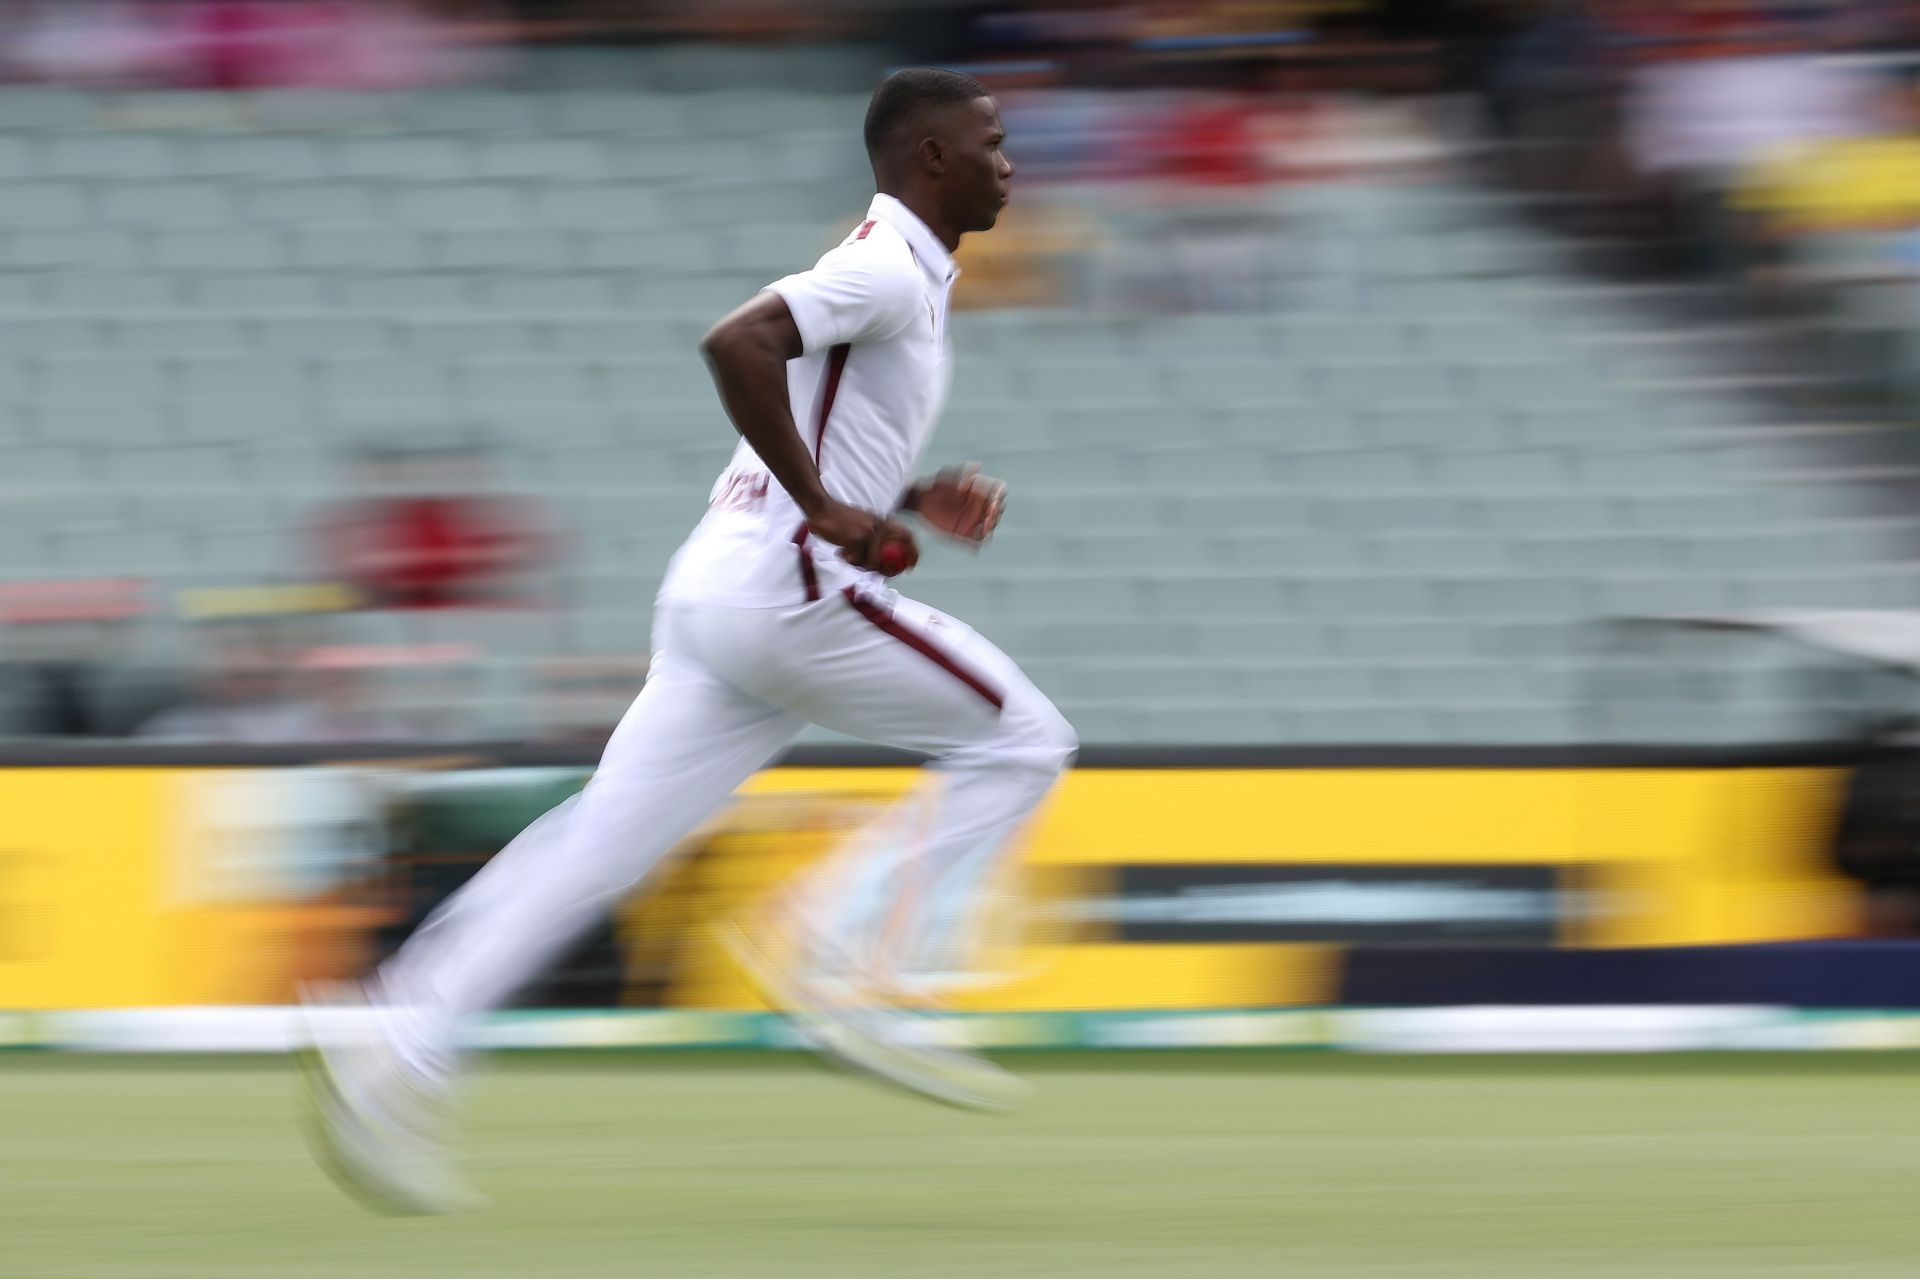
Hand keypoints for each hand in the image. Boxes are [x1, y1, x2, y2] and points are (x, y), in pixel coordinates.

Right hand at [804, 498, 919, 575]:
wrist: (822, 509)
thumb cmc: (840, 519)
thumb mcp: (864, 523)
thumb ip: (875, 537)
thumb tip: (883, 561)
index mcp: (883, 521)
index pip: (906, 535)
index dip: (913, 552)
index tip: (911, 566)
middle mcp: (879, 526)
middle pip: (894, 553)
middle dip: (891, 569)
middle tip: (885, 575)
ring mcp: (869, 532)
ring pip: (872, 562)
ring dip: (860, 565)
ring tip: (849, 558)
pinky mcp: (857, 539)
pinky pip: (857, 560)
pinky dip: (848, 560)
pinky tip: (841, 552)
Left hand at [909, 463, 1005, 546]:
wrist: (921, 499)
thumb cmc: (937, 483)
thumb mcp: (949, 472)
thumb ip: (964, 470)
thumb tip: (978, 466)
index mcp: (982, 490)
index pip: (1000, 492)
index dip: (1000, 496)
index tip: (993, 498)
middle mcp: (981, 505)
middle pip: (999, 510)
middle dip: (996, 513)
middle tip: (987, 514)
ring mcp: (974, 519)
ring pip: (991, 526)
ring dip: (990, 527)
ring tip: (982, 527)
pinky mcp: (965, 532)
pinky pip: (978, 541)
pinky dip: (980, 542)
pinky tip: (975, 542)